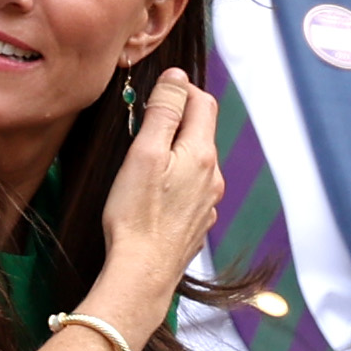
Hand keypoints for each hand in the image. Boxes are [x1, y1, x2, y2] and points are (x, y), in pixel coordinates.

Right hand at [100, 68, 223, 299]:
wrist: (143, 272)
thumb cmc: (137, 213)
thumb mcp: (145, 153)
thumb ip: (164, 112)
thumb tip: (178, 79)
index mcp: (202, 153)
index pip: (203, 102)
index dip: (182, 89)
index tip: (158, 90)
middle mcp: (213, 176)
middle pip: (202, 131)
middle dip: (178, 118)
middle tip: (145, 119)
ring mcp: (208, 202)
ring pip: (197, 161)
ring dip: (178, 150)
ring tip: (147, 156)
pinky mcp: (197, 222)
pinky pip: (192, 188)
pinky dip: (177, 178)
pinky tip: (155, 190)